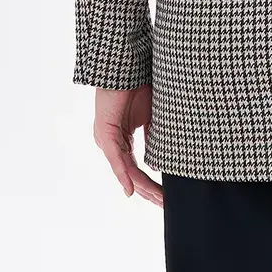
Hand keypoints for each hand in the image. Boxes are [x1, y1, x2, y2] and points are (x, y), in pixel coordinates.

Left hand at [93, 85, 162, 206]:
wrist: (125, 66)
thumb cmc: (138, 83)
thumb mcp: (151, 115)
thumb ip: (155, 136)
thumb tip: (161, 162)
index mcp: (122, 138)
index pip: (137, 168)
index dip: (151, 183)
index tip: (166, 195)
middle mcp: (112, 143)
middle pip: (131, 174)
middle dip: (149, 191)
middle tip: (165, 205)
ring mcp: (107, 139)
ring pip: (126, 170)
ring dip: (142, 187)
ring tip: (158, 201)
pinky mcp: (105, 133)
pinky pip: (116, 159)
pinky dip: (124, 175)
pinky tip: (132, 190)